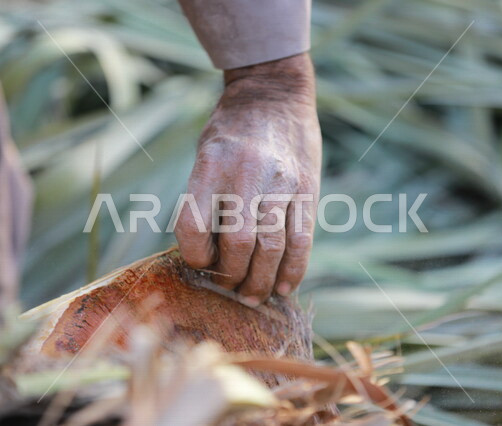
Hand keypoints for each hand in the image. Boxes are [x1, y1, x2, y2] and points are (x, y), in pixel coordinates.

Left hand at [174, 53, 321, 305]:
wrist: (274, 93)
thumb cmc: (231, 130)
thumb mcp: (204, 154)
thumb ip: (204, 199)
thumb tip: (208, 255)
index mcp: (211, 164)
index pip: (194, 226)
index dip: (194, 256)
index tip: (200, 263)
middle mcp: (247, 173)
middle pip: (237, 244)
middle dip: (230, 277)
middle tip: (229, 289)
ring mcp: (281, 182)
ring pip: (272, 248)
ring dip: (260, 282)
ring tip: (252, 297)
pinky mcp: (306, 189)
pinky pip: (302, 239)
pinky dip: (293, 270)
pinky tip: (284, 287)